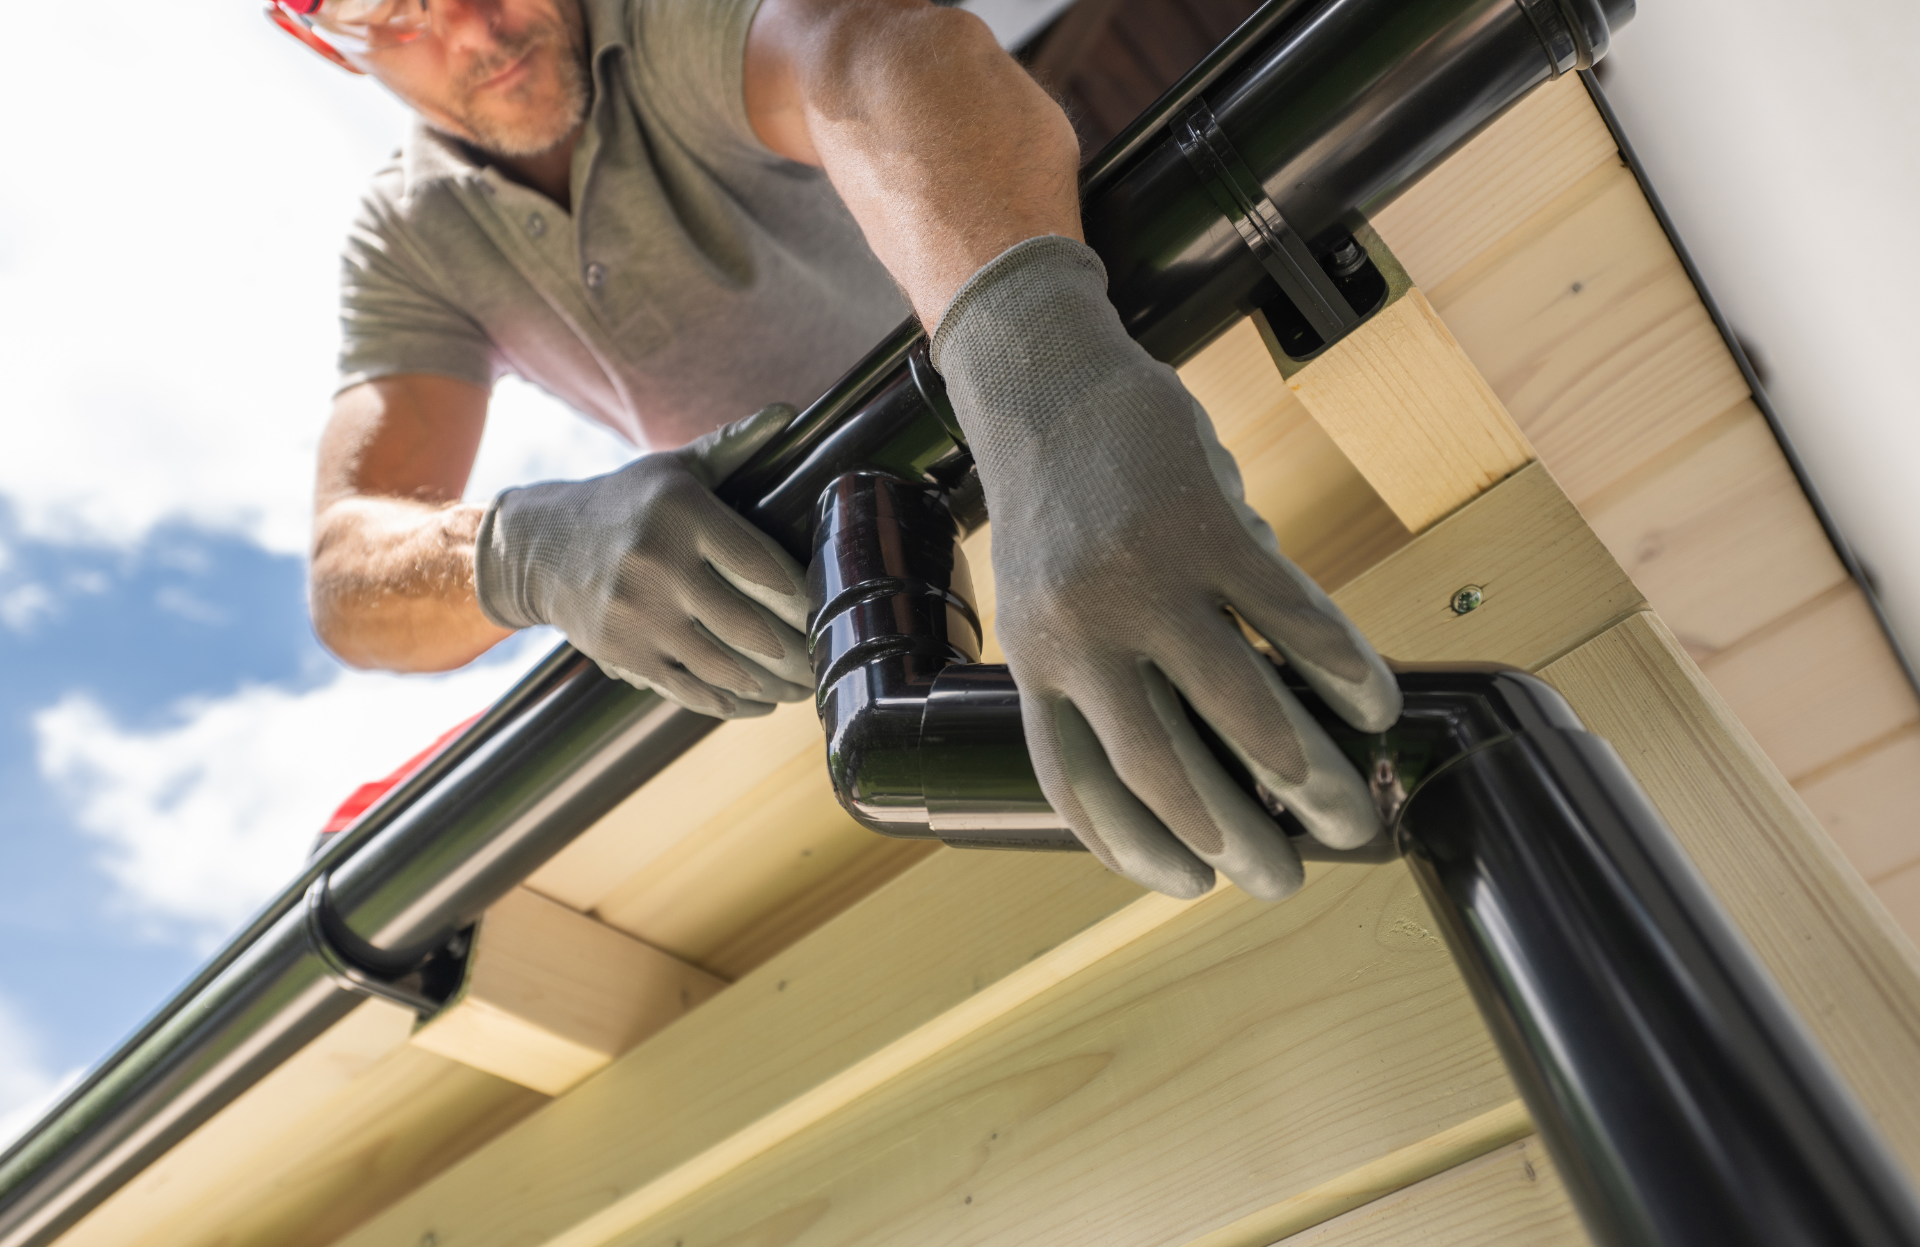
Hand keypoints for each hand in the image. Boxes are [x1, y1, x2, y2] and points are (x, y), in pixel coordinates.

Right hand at [474, 406, 811, 717]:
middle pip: (752, 626)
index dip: (807, 598)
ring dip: (777, 685)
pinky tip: (763, 702)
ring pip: (727, 667)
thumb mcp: (675, 467)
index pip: (763, 566)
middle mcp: (658, 565)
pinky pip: (692, 690)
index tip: (835, 610)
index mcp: (682, 514)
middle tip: (830, 661)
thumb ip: (734, 444)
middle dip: (801, 652)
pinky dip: (736, 702)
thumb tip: (788, 412)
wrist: (539, 547)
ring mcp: (638, 616)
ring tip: (806, 687)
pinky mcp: (623, 655)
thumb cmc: (624, 502)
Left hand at [930, 236, 1402, 899]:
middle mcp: (1080, 634)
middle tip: (1285, 883)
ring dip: (1306, 774)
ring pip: (1241, 706)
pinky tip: (1373, 702)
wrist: (1046, 382)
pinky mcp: (1204, 525)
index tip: (1187, 886)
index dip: (1132, 848)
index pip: (1078, 785)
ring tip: (1349, 814)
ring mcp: (1142, 580)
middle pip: (1164, 769)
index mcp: (1033, 663)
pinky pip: (1290, 618)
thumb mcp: (1049, 601)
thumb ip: (1113, 671)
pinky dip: (1342, 668)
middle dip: (1234, 841)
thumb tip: (1208, 745)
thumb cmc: (1056, 505)